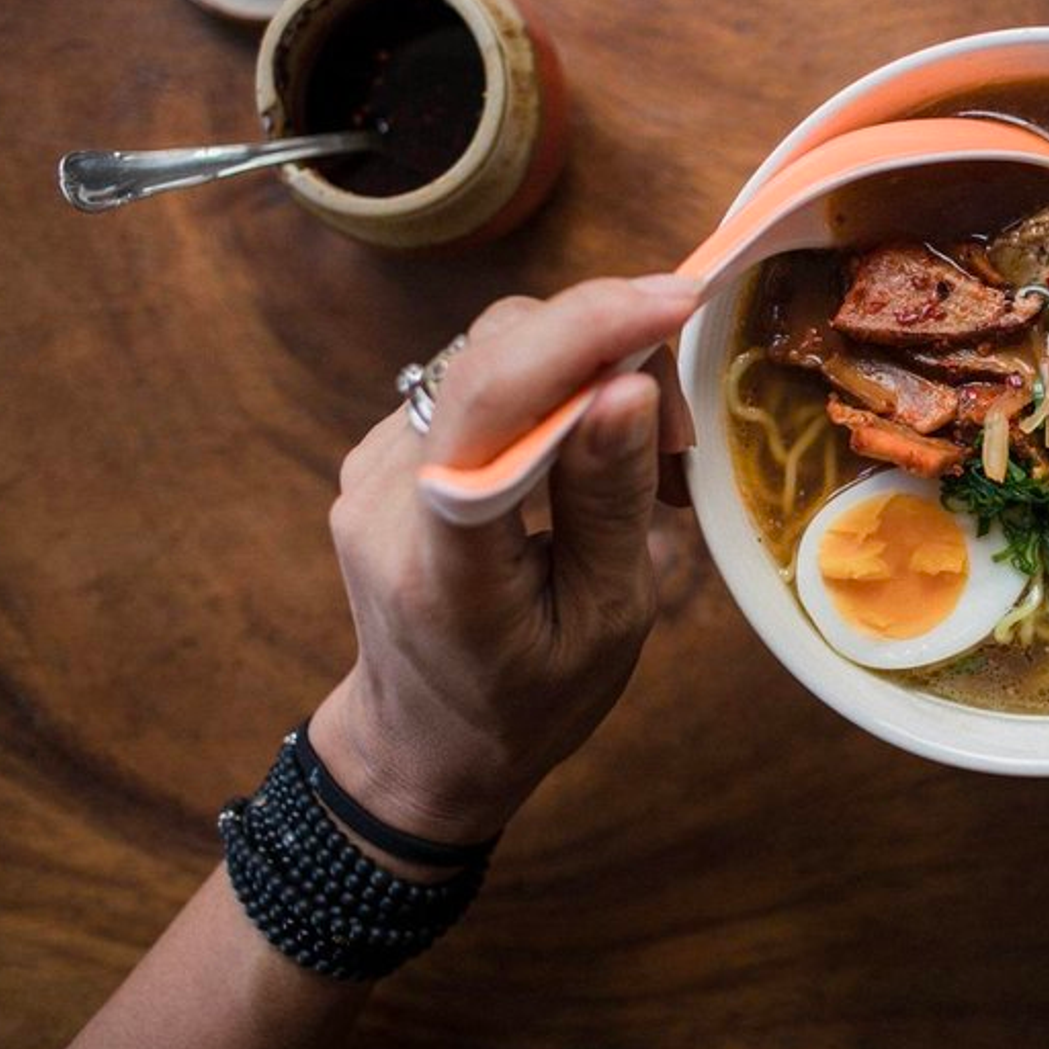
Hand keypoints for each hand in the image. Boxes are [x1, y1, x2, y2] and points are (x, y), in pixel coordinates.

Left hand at [310, 275, 699, 847]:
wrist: (424, 746)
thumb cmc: (531, 702)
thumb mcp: (606, 621)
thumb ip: (612, 502)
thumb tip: (631, 386)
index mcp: (441, 556)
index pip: (493, 400)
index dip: (584, 332)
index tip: (677, 302)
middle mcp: (384, 493)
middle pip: (493, 353)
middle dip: (603, 349)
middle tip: (678, 433)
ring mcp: (370, 467)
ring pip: (487, 355)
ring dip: (581, 371)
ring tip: (642, 456)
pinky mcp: (381, 453)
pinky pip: (475, 383)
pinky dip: (547, 393)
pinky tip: (587, 455)